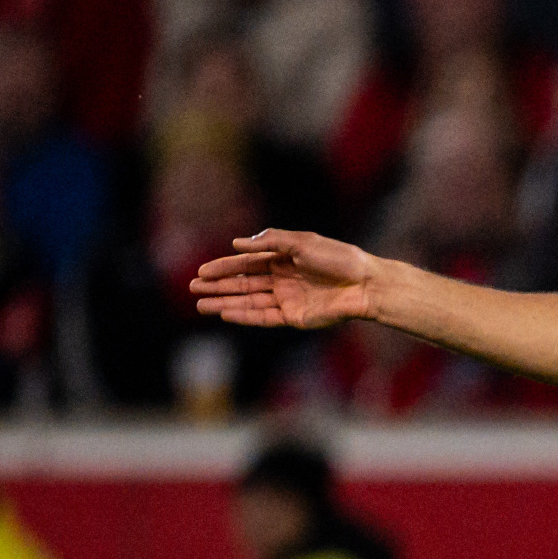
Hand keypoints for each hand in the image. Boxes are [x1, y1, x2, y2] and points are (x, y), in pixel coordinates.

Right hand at [190, 229, 383, 329]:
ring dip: (225, 303)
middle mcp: (282, 280)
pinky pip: (264, 317)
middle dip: (217, 286)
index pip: (245, 264)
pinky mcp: (295, 317)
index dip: (223, 267)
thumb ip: (270, 241)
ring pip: (249, 302)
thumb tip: (237, 244)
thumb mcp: (302, 242)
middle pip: (243, 284)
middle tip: (192, 288)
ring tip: (200, 305)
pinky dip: (245, 316)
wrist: (365, 284)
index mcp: (282, 259)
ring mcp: (287, 299)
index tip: (201, 271)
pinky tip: (226, 314)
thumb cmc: (339, 259)